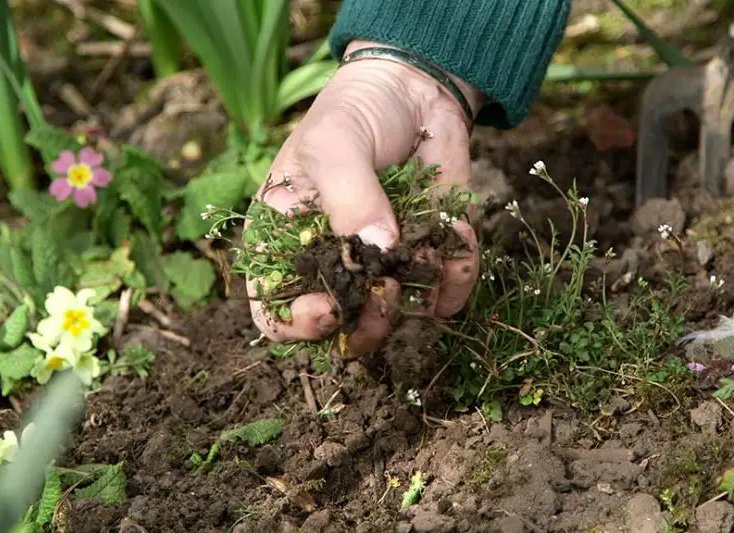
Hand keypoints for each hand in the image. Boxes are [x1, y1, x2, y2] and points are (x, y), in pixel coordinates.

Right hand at [248, 40, 482, 353]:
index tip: (328, 310)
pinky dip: (458, 274)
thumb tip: (377, 252)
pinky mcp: (430, 255)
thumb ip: (348, 196)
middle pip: (341, 328)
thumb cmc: (353, 112)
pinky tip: (456, 235)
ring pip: (397, 318)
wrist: (413, 89)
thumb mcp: (335, 143)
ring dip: (417, 297)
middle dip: (366, 323)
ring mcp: (385, 264)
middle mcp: (335, 264)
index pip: (277, 309)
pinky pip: (448, 290)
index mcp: (289, 242)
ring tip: (426, 250)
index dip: (297, 325)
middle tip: (386, 296)